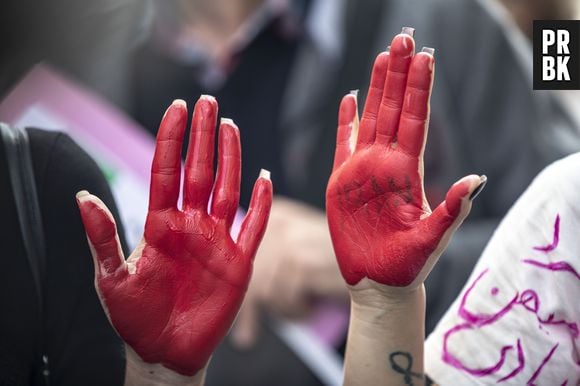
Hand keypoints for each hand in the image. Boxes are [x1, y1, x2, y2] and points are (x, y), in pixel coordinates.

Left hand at [76, 97, 272, 377]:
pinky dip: (261, 202)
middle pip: (199, 171)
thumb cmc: (135, 317)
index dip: (171, 139)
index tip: (177, 108)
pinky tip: (264, 177)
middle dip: (203, 137)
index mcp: (160, 224)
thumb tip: (84, 196)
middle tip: (208, 104)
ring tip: (230, 127)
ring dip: (230, 158)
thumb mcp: (111, 277)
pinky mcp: (238, 262)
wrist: (164, 351)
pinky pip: (253, 226)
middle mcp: (190, 225)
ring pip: (227, 190)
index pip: (166, 171)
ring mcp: (216, 240)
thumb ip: (102, 236)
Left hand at [232, 197, 345, 346]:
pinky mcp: (300, 264)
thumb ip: (275, 260)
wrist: (381, 259)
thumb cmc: (345, 260)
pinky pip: (284, 301)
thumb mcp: (306, 249)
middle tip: (247, 337)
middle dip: (250, 311)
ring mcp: (289, 242)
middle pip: (250, 275)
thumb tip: (246, 300)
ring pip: (265, 293)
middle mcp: (279, 222)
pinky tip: (313, 307)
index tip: (241, 317)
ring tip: (304, 309)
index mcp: (278, 213)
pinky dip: (299, 312)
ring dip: (284, 310)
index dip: (240, 289)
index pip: (241, 255)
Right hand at [326, 32, 485, 297]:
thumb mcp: (432, 238)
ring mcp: (362, 170)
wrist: (379, 282)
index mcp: (408, 172)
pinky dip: (345, 121)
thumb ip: (451, 210)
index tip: (425, 57)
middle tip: (404, 38)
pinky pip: (342, 144)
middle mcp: (385, 164)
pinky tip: (349, 98)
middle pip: (393, 110)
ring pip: (370, 119)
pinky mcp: (340, 182)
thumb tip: (476, 178)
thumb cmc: (407, 265)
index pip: (415, 121)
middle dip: (399, 75)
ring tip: (383, 56)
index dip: (419, 89)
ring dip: (376, 88)